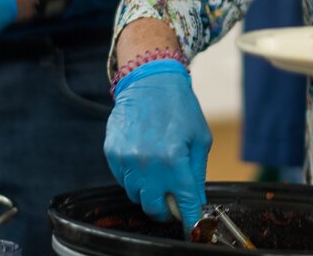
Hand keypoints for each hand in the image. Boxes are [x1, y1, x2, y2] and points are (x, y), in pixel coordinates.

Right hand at [105, 61, 210, 230]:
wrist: (150, 80)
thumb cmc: (180, 108)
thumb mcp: (200, 139)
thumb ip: (196, 174)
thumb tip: (194, 202)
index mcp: (174, 160)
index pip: (183, 204)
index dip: (190, 221)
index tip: (192, 231)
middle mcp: (148, 164)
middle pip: (154, 208)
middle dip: (166, 210)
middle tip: (172, 200)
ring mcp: (126, 159)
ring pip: (136, 196)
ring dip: (148, 192)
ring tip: (158, 172)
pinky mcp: (112, 153)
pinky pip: (122, 180)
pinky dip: (134, 178)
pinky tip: (143, 159)